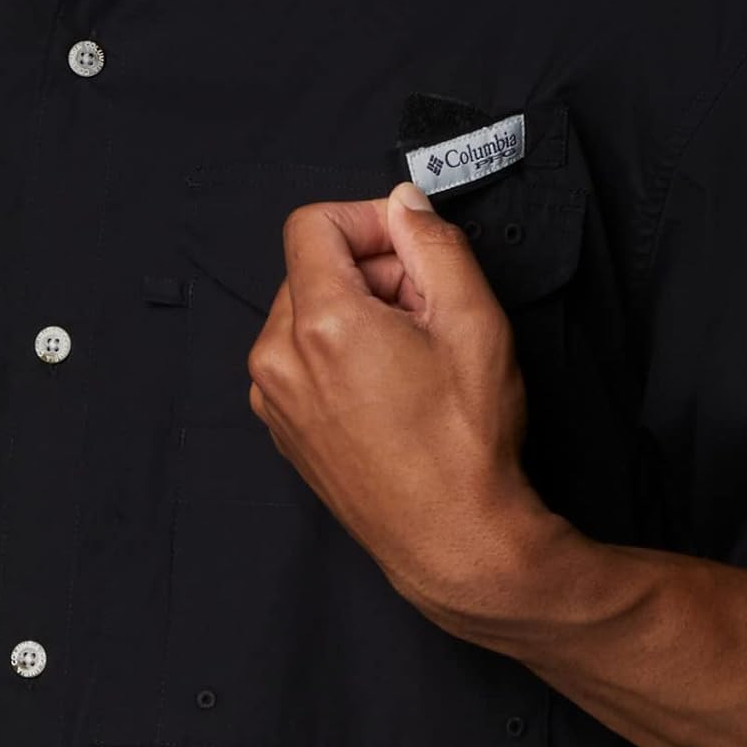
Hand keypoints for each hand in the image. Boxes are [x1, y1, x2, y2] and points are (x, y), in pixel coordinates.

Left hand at [247, 179, 560, 630]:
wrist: (454, 543)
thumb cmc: (467, 442)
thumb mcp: (473, 321)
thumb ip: (434, 243)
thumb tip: (404, 203)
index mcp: (319, 323)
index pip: (313, 223)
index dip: (368, 221)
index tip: (411, 247)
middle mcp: (278, 357)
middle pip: (312, 268)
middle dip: (371, 269)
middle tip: (429, 306)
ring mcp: (273, 398)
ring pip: (307, 311)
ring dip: (357, 310)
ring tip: (414, 351)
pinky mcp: (281, 427)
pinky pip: (300, 358)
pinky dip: (339, 350)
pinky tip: (389, 384)